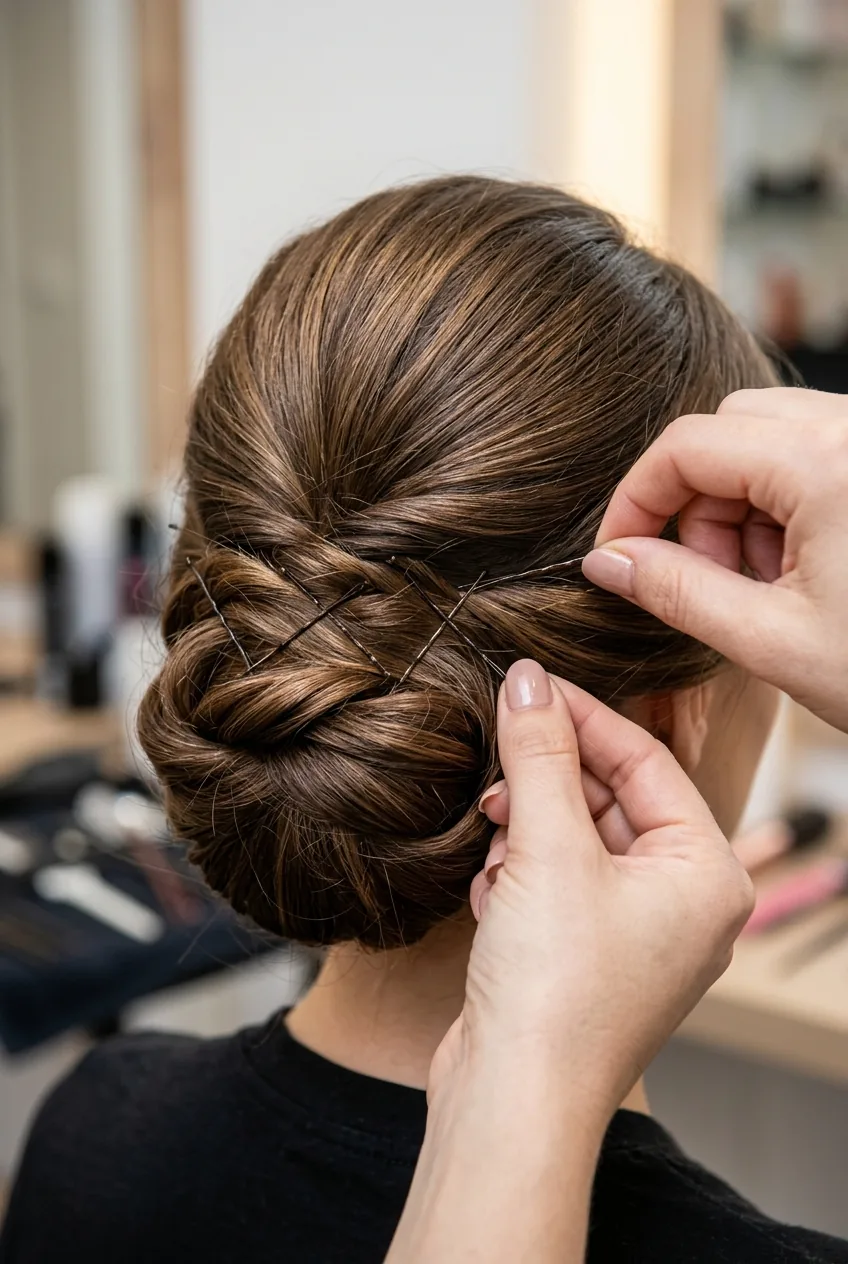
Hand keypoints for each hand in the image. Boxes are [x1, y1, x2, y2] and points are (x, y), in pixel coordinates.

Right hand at [429, 659, 752, 1119]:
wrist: (511, 1103)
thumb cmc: (555, 992)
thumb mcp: (548, 851)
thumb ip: (539, 755)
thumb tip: (526, 678)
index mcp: (705, 874)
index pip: (645, 760)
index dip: (581, 715)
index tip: (526, 682)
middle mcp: (681, 902)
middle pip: (609, 797)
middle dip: (546, 784)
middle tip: (498, 763)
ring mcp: (634, 932)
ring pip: (574, 837)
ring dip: (525, 831)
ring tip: (495, 847)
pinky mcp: (585, 954)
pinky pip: (554, 879)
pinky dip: (518, 873)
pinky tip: (492, 896)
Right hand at [583, 386, 847, 730]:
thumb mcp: (773, 641)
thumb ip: (676, 592)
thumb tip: (607, 561)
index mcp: (829, 466)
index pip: (687, 447)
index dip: (636, 500)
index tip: (618, 553)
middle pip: (726, 430)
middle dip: (697, 503)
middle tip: (710, 579)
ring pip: (766, 437)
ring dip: (741, 505)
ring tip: (766, 585)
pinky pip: (810, 454)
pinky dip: (784, 504)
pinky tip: (803, 570)